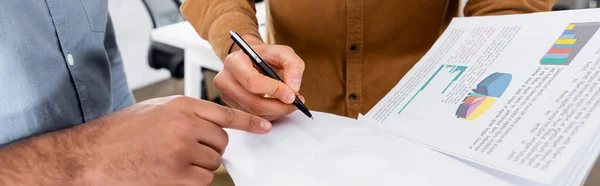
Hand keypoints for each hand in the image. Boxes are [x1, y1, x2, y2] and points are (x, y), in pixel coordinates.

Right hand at [85, 96, 270, 184]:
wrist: (93, 154)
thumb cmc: (123, 131)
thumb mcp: (157, 109)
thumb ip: (188, 112)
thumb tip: (216, 124)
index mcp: (181, 105)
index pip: (225, 114)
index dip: (248, 122)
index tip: (265, 127)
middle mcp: (186, 125)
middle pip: (222, 142)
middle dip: (210, 148)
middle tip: (185, 150)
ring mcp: (183, 151)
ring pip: (213, 162)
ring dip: (199, 165)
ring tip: (171, 160)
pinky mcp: (178, 176)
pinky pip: (204, 180)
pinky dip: (194, 180)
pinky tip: (172, 173)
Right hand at [215, 35, 305, 120]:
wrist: (252, 60)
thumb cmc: (266, 56)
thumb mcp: (284, 53)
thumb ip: (293, 66)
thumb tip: (294, 87)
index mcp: (235, 61)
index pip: (253, 82)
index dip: (274, 91)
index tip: (292, 96)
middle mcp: (225, 79)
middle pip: (253, 103)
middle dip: (278, 107)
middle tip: (295, 104)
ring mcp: (226, 95)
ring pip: (254, 114)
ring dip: (276, 113)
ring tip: (289, 104)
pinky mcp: (231, 106)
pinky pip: (253, 118)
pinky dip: (270, 116)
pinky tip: (278, 107)